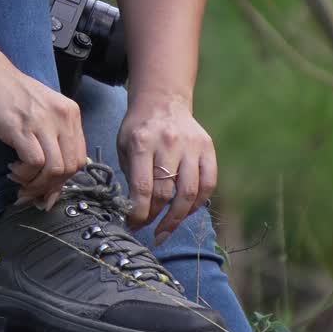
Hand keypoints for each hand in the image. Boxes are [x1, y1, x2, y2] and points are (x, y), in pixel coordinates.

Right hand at [0, 59, 85, 210]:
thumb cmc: (6, 93)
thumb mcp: (40, 112)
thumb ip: (50, 139)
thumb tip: (51, 178)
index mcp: (70, 113)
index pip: (79, 158)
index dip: (63, 181)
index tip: (46, 191)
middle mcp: (62, 117)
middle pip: (70, 167)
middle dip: (50, 187)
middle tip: (30, 191)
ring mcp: (43, 122)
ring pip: (55, 169)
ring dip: (36, 184)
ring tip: (19, 180)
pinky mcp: (22, 128)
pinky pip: (35, 164)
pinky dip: (25, 174)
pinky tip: (13, 169)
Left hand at [117, 95, 216, 243]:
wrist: (163, 101)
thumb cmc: (139, 129)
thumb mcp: (124, 147)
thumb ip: (130, 176)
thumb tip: (135, 212)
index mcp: (142, 142)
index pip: (142, 188)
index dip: (138, 213)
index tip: (133, 225)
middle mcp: (169, 143)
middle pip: (166, 193)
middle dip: (155, 217)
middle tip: (148, 230)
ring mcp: (191, 145)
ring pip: (189, 192)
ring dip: (177, 218)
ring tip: (165, 230)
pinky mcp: (207, 148)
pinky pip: (208, 184)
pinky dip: (198, 204)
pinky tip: (186, 213)